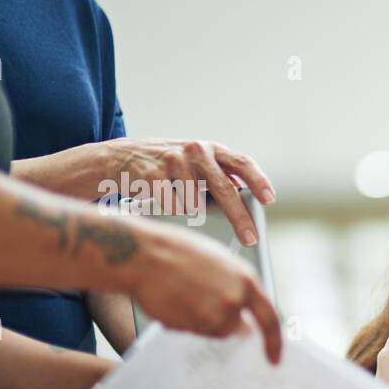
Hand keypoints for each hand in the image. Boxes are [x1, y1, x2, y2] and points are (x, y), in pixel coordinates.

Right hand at [103, 137, 275, 244]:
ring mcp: (173, 160)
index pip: (242, 163)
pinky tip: (164, 204)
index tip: (269, 200)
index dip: (258, 181)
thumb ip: (220, 175)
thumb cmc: (167, 166)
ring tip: (181, 205)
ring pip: (195, 202)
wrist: (119, 158)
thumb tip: (248, 196)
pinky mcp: (152, 173)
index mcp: (212, 149)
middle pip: (224, 188)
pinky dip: (171, 210)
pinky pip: (172, 205)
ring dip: (191, 211)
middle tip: (250, 239)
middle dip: (239, 217)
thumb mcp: (196, 163)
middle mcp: (195, 151)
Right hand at [129, 219, 282, 362]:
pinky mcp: (193, 325)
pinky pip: (190, 331)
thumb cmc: (176, 252)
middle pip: (233, 328)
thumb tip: (242, 316)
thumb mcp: (219, 262)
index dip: (273, 342)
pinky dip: (181, 322)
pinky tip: (170, 300)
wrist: (142, 254)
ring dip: (197, 320)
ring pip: (210, 330)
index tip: (274, 359)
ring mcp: (215, 315)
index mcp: (246, 280)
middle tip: (196, 303)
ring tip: (180, 294)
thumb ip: (235, 289)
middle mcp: (235, 300)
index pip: (270, 319)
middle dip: (217, 321)